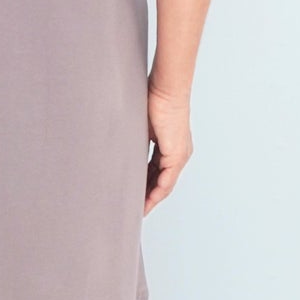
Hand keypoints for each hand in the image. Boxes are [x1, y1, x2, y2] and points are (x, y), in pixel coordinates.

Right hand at [144, 82, 191, 213]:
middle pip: (162, 182)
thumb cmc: (152, 100)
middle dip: (147, 196)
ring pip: (165, 184)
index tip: (133, 195)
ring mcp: (179, 155)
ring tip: (138, 210)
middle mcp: (178, 153)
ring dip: (151, 198)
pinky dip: (156, 192)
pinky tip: (146, 201)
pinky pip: (166, 180)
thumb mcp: (140, 126)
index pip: (156, 172)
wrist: (165, 89)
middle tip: (134, 208)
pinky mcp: (177, 155)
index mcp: (170, 147)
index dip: (145, 185)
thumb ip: (134, 141)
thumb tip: (120, 150)